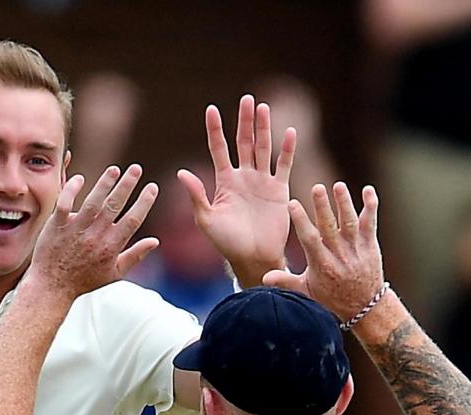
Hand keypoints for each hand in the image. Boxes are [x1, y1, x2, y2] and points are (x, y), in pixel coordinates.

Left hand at [27, 164, 158, 301]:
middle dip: (127, 184)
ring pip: (92, 201)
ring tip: (114, 170)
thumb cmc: (84, 281)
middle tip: (136, 168)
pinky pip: (64, 203)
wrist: (52, 287)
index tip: (152, 187)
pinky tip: (80, 178)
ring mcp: (75, 230)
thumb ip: (135, 255)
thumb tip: (155, 241)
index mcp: (111, 247)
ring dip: (104, 183)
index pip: (133, 220)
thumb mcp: (114, 273)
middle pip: (115, 205)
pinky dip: (72, 189)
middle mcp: (95, 236)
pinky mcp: (57, 226)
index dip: (144, 202)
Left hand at [178, 95, 296, 285]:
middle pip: (243, 142)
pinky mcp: (280, 190)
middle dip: (244, 121)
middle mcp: (243, 177)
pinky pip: (284, 165)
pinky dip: (287, 149)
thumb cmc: (227, 243)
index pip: (219, 148)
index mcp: (224, 182)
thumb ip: (197, 196)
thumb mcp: (207, 220)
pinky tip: (289, 132)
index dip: (215, 129)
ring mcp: (262, 182)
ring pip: (263, 148)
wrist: (253, 258)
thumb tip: (181, 173)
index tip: (211, 109)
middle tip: (247, 99)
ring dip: (264, 129)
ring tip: (264, 107)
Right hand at [262, 182, 383, 320]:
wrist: (364, 305)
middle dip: (323, 207)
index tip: (292, 203)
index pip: (309, 238)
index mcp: (321, 263)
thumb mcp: (306, 290)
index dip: (301, 221)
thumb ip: (286, 281)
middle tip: (317, 188)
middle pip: (330, 226)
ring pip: (350, 222)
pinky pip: (370, 223)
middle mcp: (338, 254)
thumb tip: (264, 277)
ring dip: (345, 203)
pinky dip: (371, 207)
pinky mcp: (370, 244)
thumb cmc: (331, 296)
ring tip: (338, 186)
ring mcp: (356, 248)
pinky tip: (368, 190)